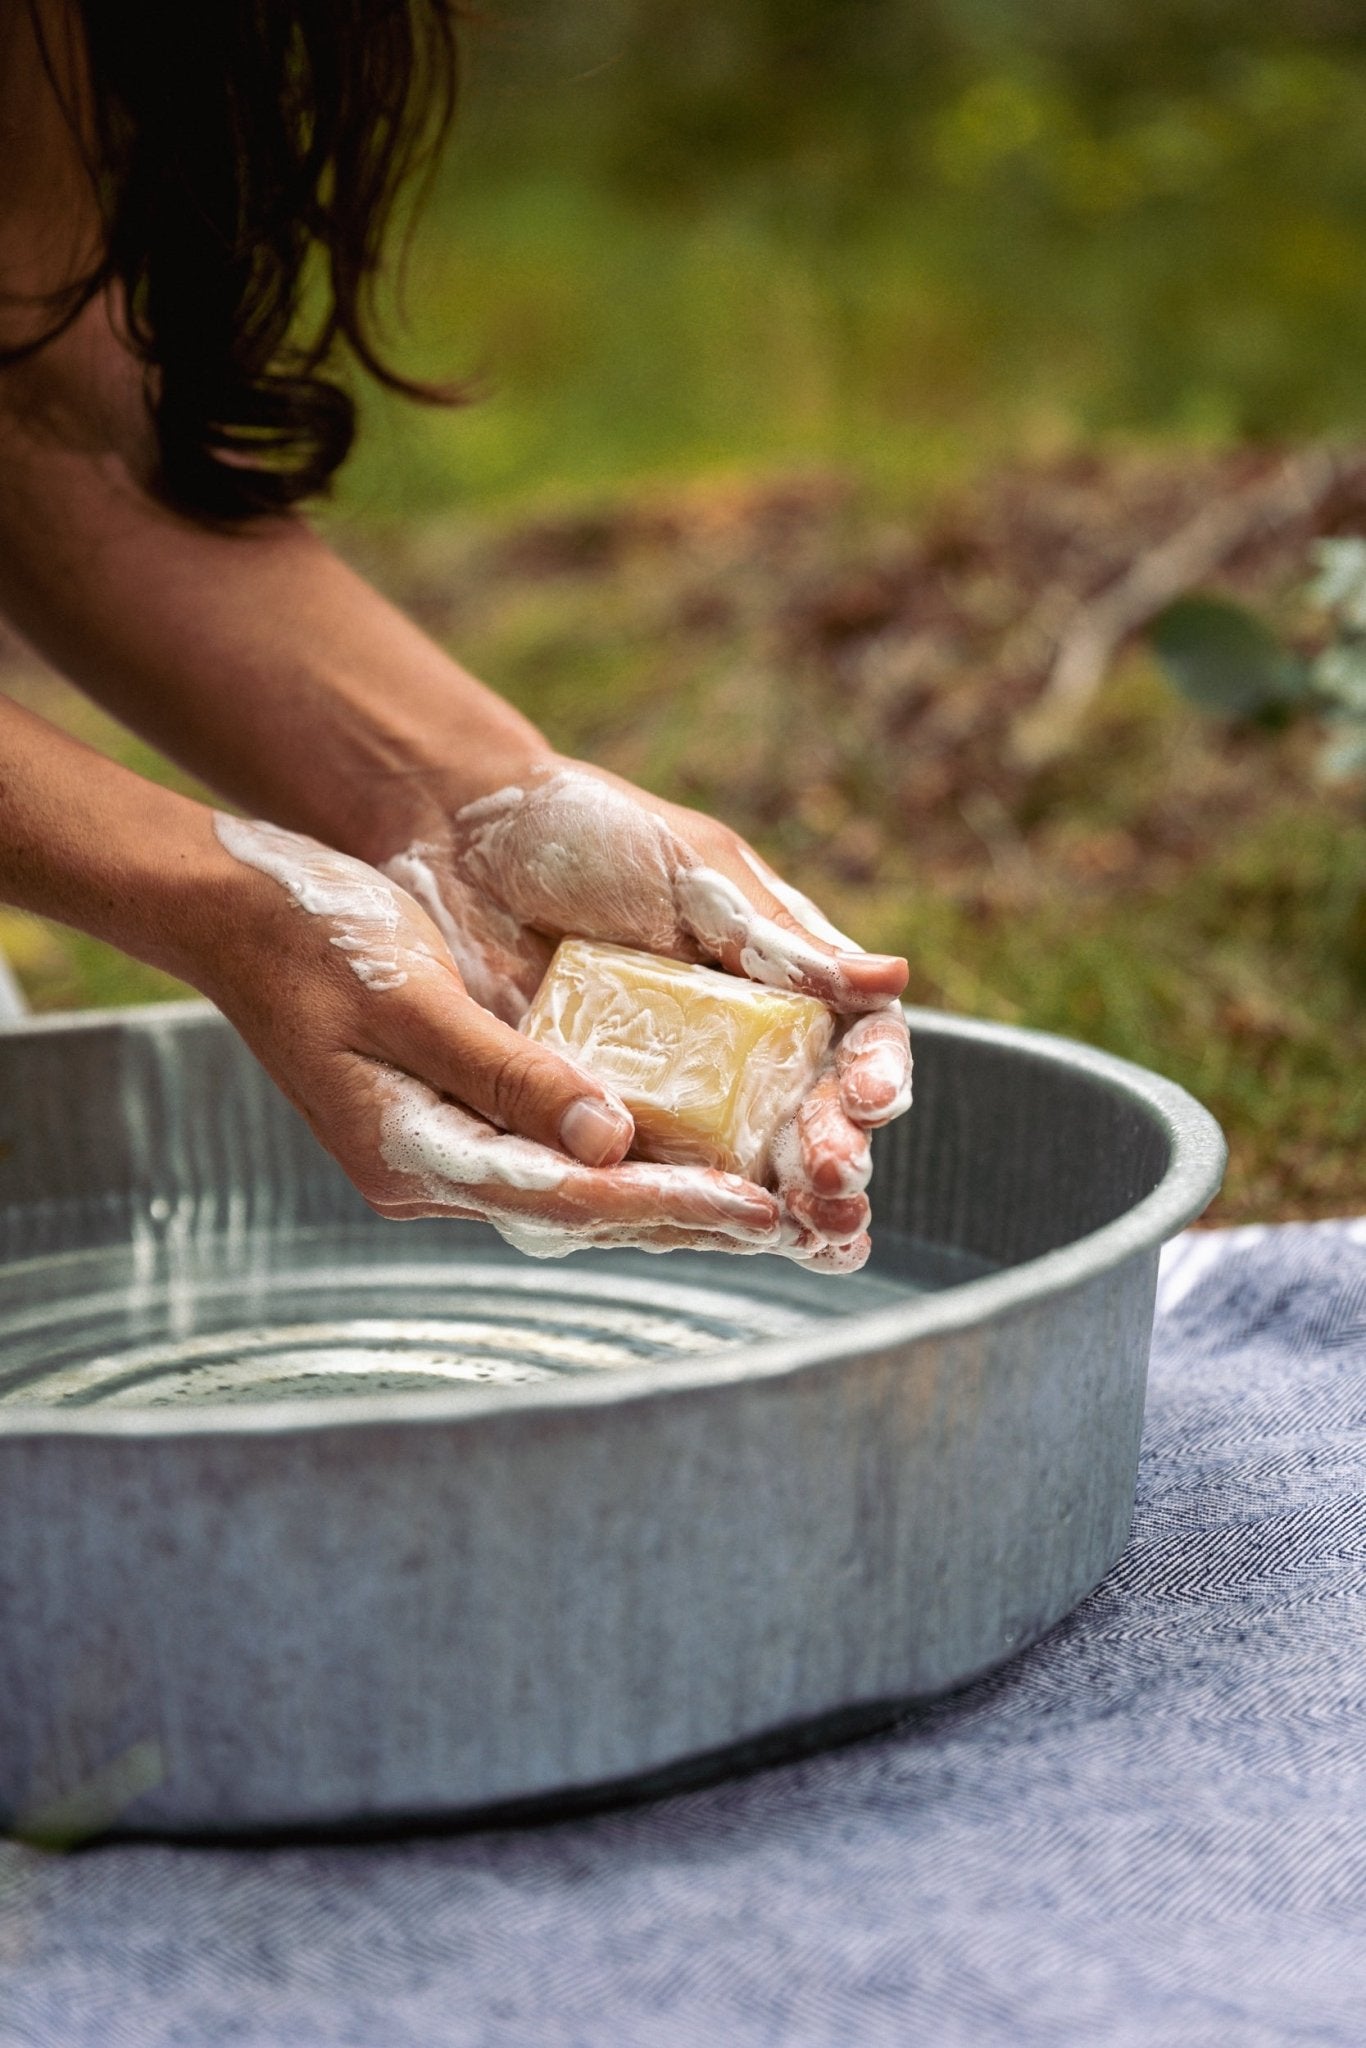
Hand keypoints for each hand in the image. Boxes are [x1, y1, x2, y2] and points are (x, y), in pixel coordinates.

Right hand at [195, 816, 783, 1258]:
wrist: (240, 911)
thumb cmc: (314, 940)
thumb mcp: (412, 999)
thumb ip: (507, 1074)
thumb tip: (608, 1142)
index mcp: (408, 1151)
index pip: (560, 1198)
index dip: (664, 1205)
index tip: (756, 1209)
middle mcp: (427, 1169)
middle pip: (576, 1214)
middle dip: (685, 1219)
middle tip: (794, 1225)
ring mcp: (437, 1151)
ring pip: (572, 1194)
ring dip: (665, 1201)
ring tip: (767, 1209)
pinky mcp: (450, 1122)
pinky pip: (552, 1156)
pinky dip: (624, 1160)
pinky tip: (689, 1155)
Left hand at [379, 762, 912, 1269]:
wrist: (457, 831)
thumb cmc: (586, 828)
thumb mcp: (693, 874)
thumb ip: (777, 942)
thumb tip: (890, 983)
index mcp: (779, 977)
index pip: (853, 1039)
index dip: (872, 1074)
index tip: (869, 1100)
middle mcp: (735, 1043)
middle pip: (807, 1118)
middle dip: (832, 1157)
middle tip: (835, 1184)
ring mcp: (666, 1087)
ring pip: (741, 1163)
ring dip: (783, 1205)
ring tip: (810, 1234)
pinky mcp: (592, 1117)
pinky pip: (643, 1173)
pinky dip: (683, 1209)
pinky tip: (710, 1230)